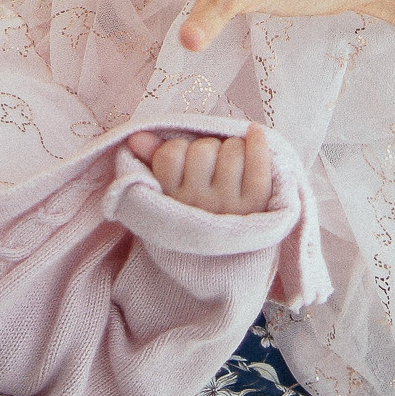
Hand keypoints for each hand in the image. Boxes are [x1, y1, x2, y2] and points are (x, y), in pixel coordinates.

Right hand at [127, 124, 277, 214]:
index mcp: (172, 201)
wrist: (226, 261)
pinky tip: (254, 134)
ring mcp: (228, 205)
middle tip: (211, 166)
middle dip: (207, 149)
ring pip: (231, 150)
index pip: (171, 155)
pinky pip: (258, 161)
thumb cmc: (195, 211)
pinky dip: (258, 142)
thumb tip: (136, 137)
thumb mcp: (168, 190)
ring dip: (231, 149)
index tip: (184, 162)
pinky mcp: (256, 204)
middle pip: (203, 150)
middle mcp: (198, 205)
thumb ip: (151, 159)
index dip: (179, 150)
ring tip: (230, 165)